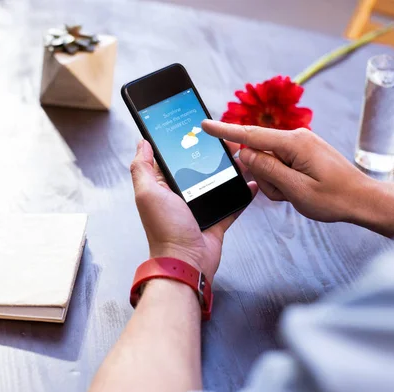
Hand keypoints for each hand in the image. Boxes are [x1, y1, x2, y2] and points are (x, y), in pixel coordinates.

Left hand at [130, 139, 257, 281]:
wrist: (187, 262)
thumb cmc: (165, 229)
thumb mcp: (147, 193)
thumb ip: (142, 167)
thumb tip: (142, 142)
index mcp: (162, 186)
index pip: (172, 158)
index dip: (182, 143)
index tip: (197, 127)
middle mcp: (180, 195)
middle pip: (198, 167)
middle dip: (211, 153)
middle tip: (227, 140)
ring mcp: (200, 206)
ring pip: (217, 181)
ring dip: (230, 170)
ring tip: (243, 155)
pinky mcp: (217, 218)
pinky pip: (232, 201)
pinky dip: (243, 193)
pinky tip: (251, 181)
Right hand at [202, 120, 370, 223]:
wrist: (363, 200)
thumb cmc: (335, 198)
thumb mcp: (296, 189)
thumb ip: (267, 170)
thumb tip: (244, 153)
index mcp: (294, 143)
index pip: (251, 136)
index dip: (224, 132)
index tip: (204, 125)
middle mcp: (296, 138)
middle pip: (258, 153)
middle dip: (263, 175)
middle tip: (284, 192)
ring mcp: (299, 144)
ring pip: (268, 162)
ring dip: (274, 181)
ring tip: (294, 193)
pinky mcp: (301, 152)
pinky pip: (279, 163)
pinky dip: (281, 179)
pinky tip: (296, 189)